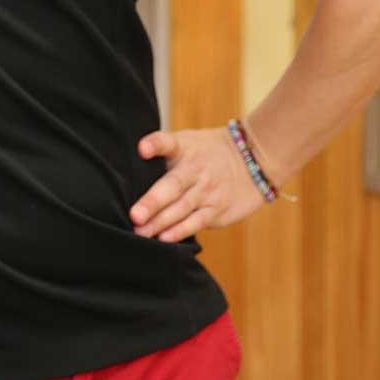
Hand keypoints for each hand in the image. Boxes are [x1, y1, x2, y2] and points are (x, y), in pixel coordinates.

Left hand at [127, 127, 269, 241]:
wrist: (251, 159)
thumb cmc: (205, 152)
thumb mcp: (186, 141)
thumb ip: (160, 151)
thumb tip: (128, 165)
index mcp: (184, 148)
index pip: (167, 142)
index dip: (154, 144)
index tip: (142, 149)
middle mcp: (196, 169)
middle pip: (172, 185)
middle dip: (152, 202)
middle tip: (134, 216)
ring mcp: (208, 191)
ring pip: (182, 208)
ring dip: (161, 222)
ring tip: (141, 232)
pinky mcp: (217, 210)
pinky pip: (197, 222)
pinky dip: (181, 231)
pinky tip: (165, 238)